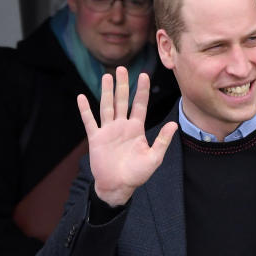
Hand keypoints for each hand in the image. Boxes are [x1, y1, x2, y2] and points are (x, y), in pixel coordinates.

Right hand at [77, 67, 176, 207]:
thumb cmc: (136, 175)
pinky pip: (90, 121)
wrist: (118, 187)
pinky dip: (85, 110)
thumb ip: (163, 141)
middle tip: (121, 68)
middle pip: (122, 101)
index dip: (142, 90)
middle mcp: (122, 127)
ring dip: (106, 92)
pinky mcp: (96, 139)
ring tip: (106, 76)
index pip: (140, 105)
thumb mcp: (154, 158)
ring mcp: (108, 131)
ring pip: (107, 106)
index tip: (144, 75)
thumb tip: (174, 124)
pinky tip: (81, 98)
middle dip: (122, 85)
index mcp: (136, 129)